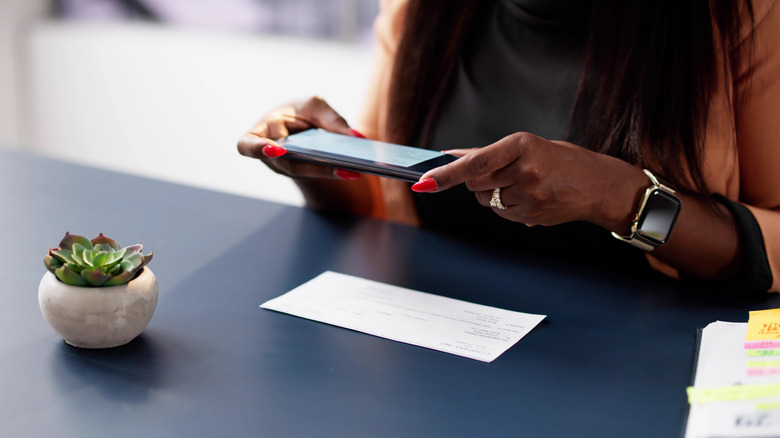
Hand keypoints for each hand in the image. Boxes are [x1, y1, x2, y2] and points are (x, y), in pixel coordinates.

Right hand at [237, 96, 361, 179]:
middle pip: (285, 165)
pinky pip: (316, 174)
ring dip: (327, 171)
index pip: (246, 145)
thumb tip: (354, 136)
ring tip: (352, 168)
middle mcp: (269, 155)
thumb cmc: (300, 111)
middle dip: (311, 165)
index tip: (275, 149)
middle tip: (337, 165)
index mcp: (262, 131)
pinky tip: (354, 169)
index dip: (256, 149)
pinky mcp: (302, 174)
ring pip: (304, 173)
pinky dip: (333, 171)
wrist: (303, 124)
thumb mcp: (314, 105)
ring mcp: (284, 168)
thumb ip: (331, 118)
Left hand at [411, 132, 646, 231]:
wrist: (599, 185)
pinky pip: (502, 214)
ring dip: (494, 194)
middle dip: (478, 180)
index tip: (424, 181)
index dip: (446, 174)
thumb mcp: (529, 146)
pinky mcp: (532, 214)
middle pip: (476, 183)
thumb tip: (449, 157)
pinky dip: (507, 207)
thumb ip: (489, 153)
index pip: (475, 163)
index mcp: (522, 145)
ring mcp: (529, 195)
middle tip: (504, 173)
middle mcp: (525, 170)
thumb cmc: (561, 160)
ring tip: (523, 185)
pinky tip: (529, 198)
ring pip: (487, 200)